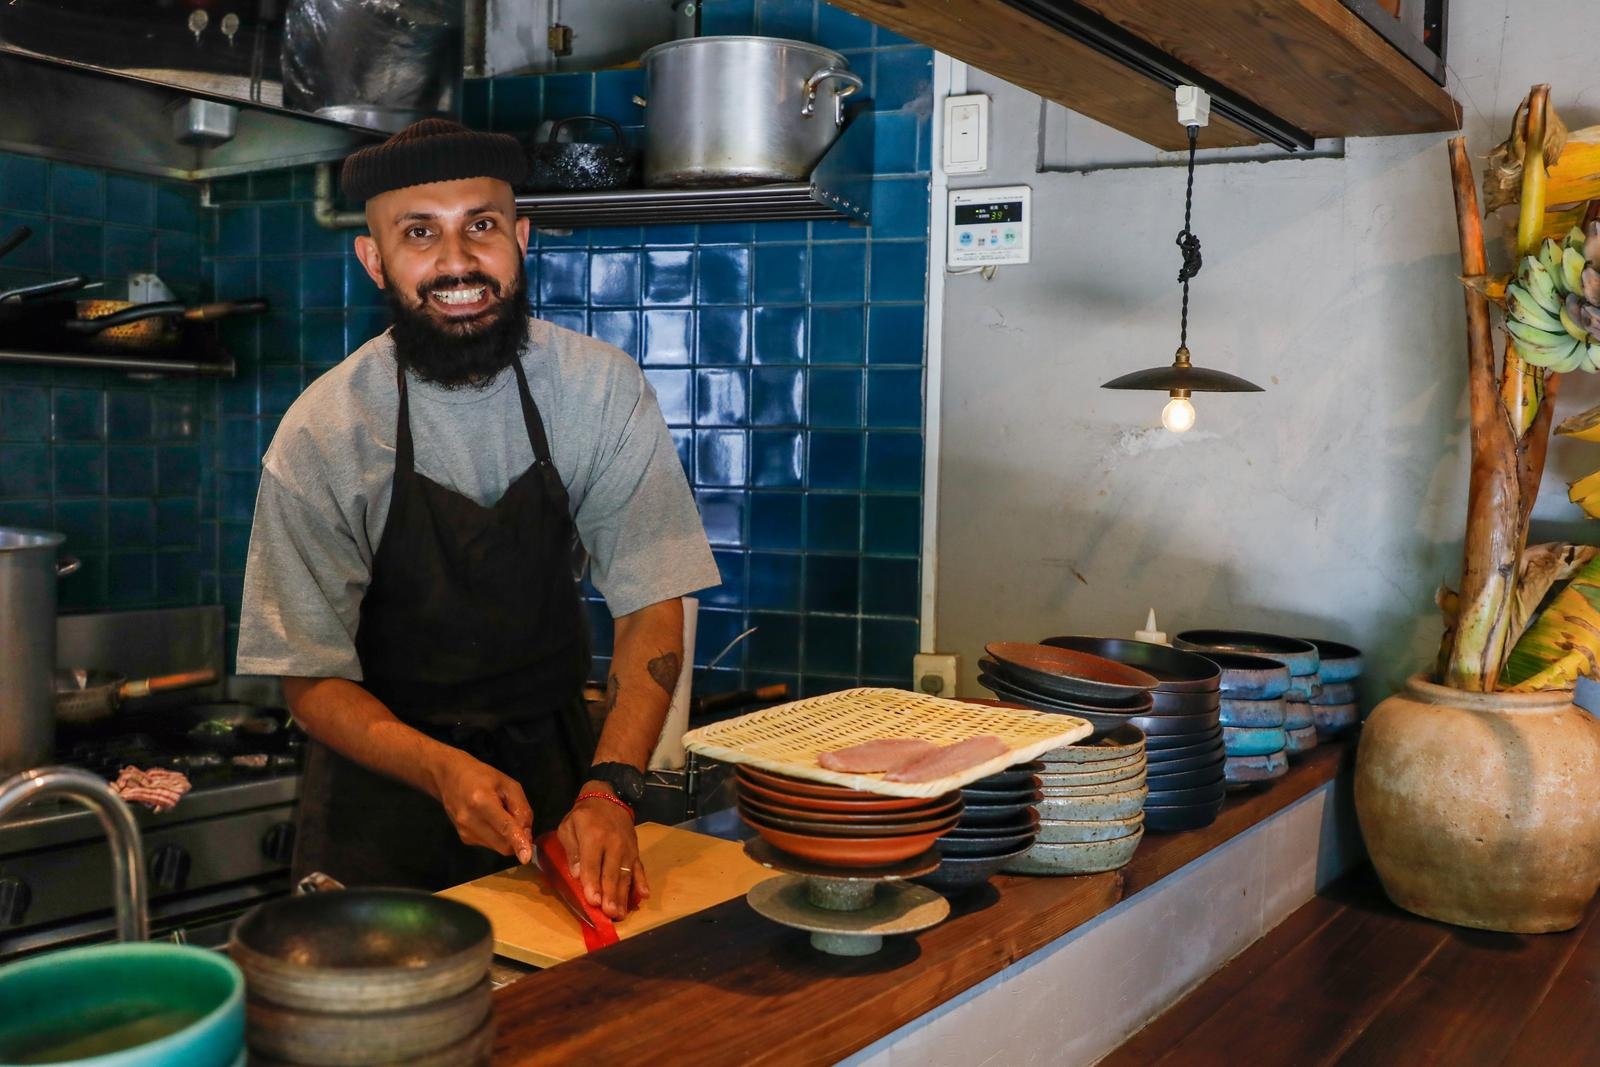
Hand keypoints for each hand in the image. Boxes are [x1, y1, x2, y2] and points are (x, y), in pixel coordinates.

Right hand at [429, 750, 533, 863]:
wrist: (450, 778)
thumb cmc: (482, 777)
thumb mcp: (509, 785)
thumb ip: (521, 809)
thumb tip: (527, 835)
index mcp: (482, 801)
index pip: (504, 827)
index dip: (517, 842)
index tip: (526, 857)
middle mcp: (470, 820)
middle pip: (503, 844)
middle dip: (517, 840)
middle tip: (518, 821)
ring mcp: (464, 831)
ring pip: (497, 847)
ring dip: (506, 837)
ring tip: (499, 815)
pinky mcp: (464, 838)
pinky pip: (490, 844)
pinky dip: (497, 836)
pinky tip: (490, 820)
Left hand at [557, 783, 650, 919]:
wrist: (607, 797)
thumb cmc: (583, 816)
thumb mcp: (568, 827)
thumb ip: (572, 850)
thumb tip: (576, 874)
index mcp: (593, 836)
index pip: (592, 864)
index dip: (593, 883)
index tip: (593, 901)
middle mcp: (613, 843)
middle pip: (611, 873)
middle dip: (611, 895)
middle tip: (610, 914)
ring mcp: (627, 848)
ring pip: (626, 875)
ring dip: (624, 896)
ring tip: (621, 914)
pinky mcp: (635, 851)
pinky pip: (639, 868)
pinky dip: (642, 882)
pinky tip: (644, 896)